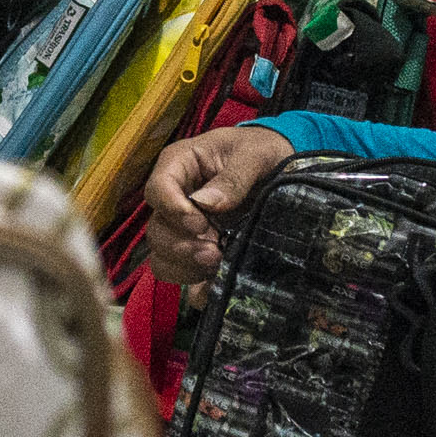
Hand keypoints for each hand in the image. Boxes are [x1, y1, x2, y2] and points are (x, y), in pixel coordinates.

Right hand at [143, 123, 292, 286]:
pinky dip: (195, 285)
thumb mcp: (254, 154)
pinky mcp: (197, 249)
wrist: (279, 166)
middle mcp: (174, 199)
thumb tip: (208, 204)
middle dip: (181, 246)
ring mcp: (183, 228)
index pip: (157, 190)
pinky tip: (215, 284)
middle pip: (156, 230)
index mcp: (180, 166)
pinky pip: (183, 274)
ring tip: (217, 264)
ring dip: (185, 266)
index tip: (200, 224)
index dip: (173, 210)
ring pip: (162, 256)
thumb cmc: (261, 150)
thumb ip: (233, 177)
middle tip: (214, 252)